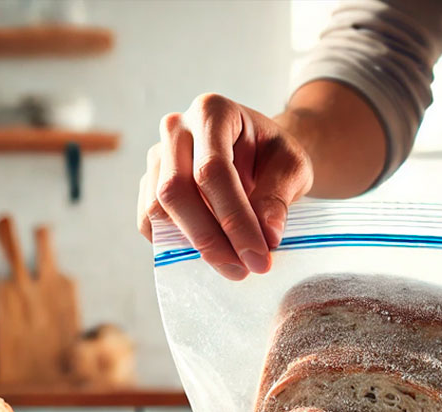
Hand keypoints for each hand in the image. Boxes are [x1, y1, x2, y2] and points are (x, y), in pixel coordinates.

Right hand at [137, 94, 312, 279]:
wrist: (258, 152)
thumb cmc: (273, 154)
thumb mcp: (292, 167)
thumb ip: (278, 196)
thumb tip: (266, 235)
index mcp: (213, 112)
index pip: (212, 170)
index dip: (234, 219)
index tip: (259, 256)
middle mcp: (176, 128)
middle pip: (177, 191)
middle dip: (210, 239)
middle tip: (244, 269)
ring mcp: (157, 155)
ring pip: (158, 209)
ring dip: (193, 245)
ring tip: (232, 265)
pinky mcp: (149, 183)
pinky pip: (149, 220)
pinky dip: (174, 243)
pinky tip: (210, 253)